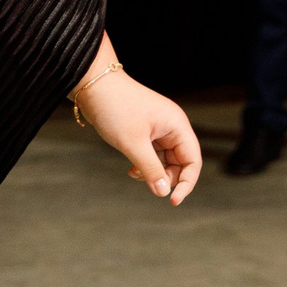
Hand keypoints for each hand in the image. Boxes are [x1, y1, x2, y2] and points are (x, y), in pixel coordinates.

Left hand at [75, 67, 201, 203]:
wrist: (94, 86)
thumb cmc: (116, 108)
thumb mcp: (134, 144)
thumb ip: (151, 169)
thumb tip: (164, 192)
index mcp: (177, 125)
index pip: (193, 160)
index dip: (187, 182)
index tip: (172, 200)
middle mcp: (171, 126)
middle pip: (180, 162)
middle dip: (165, 177)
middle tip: (147, 182)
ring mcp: (158, 128)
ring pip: (164, 160)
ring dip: (152, 172)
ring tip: (134, 173)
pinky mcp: (144, 130)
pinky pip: (152, 154)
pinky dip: (144, 165)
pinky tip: (131, 170)